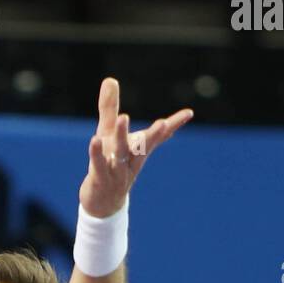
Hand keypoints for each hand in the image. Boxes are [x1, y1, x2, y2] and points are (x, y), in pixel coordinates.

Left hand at [79, 77, 192, 218]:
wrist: (102, 203)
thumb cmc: (108, 164)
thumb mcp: (107, 133)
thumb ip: (109, 107)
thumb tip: (110, 79)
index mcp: (138, 150)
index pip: (158, 136)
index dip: (173, 124)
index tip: (189, 113)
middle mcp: (131, 160)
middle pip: (143, 146)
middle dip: (154, 134)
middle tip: (163, 123)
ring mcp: (117, 171)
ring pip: (122, 154)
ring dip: (123, 137)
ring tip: (124, 117)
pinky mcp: (100, 178)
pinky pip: (99, 164)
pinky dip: (97, 153)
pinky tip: (95, 140)